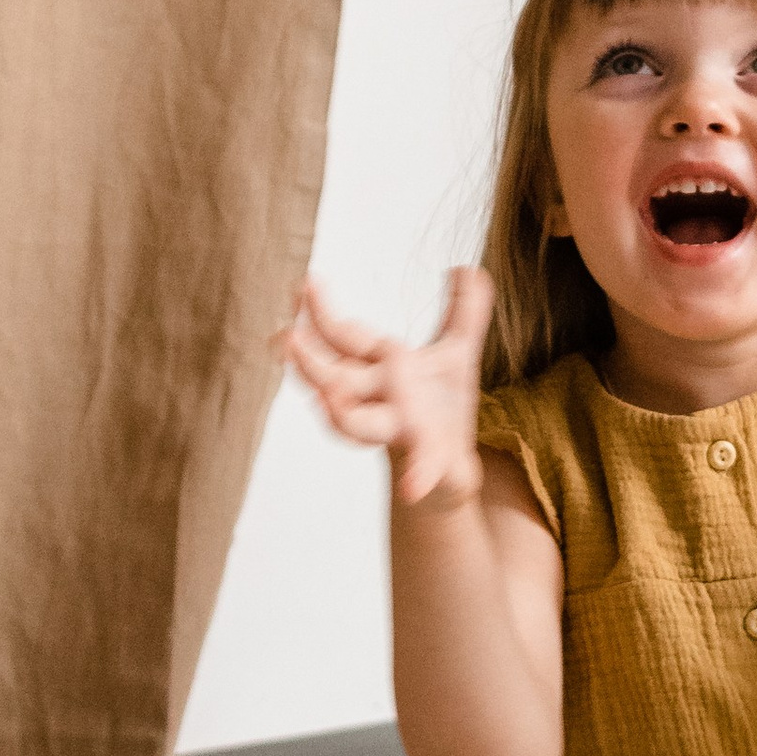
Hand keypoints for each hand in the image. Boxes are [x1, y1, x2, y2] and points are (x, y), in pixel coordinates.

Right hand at [282, 268, 492, 506]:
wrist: (453, 465)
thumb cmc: (441, 406)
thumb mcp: (458, 353)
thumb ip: (465, 313)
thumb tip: (470, 269)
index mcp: (380, 369)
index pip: (342, 338)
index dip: (320, 314)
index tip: (301, 286)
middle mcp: (378, 399)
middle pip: (334, 378)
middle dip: (310, 362)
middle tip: (286, 339)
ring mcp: (398, 429)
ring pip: (356, 424)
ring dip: (340, 413)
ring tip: (328, 397)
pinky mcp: (427, 458)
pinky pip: (419, 469)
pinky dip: (416, 477)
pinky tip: (413, 486)